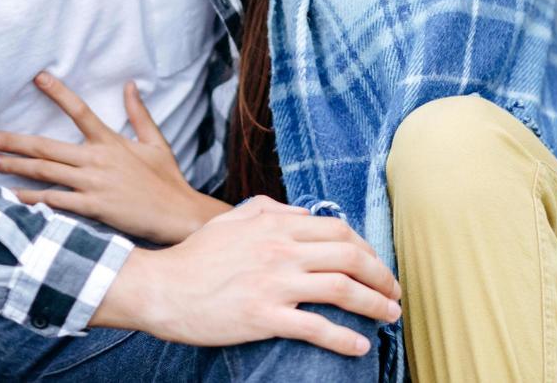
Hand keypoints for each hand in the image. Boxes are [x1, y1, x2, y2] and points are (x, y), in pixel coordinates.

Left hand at [0, 72, 229, 243]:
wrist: (177, 214)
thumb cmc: (167, 179)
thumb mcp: (155, 141)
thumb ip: (139, 113)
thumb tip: (130, 85)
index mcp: (110, 141)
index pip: (80, 110)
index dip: (58, 92)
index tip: (38, 77)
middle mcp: (97, 160)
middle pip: (46, 146)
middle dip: (12, 140)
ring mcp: (93, 184)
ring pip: (44, 172)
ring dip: (14, 166)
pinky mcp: (92, 208)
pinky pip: (55, 202)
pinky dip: (32, 199)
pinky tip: (11, 197)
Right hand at [91, 197, 401, 356]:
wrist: (161, 287)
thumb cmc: (195, 256)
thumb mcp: (233, 219)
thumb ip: (271, 209)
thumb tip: (303, 213)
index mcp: (276, 225)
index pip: (339, 231)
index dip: (368, 248)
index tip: (378, 265)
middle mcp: (281, 250)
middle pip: (350, 257)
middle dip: (382, 276)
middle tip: (395, 292)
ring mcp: (274, 283)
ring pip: (341, 289)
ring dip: (374, 304)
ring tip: (390, 316)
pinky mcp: (263, 316)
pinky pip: (315, 328)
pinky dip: (344, 338)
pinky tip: (360, 346)